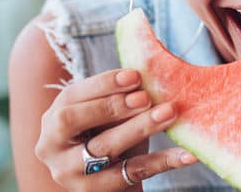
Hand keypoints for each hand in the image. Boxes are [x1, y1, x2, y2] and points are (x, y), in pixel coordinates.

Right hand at [34, 69, 197, 190]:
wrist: (113, 184)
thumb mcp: (109, 115)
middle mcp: (52, 146)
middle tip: (147, 97)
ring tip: (169, 112)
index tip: (135, 76)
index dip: (102, 84)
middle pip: (74, 121)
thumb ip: (121, 93)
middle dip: (111, 105)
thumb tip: (151, 61)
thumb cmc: (111, 136)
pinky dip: (163, 161)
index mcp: (54, 118)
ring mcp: (69, 172)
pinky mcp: (93, 191)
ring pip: (103, 148)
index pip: (71, 96)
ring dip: (139, 128)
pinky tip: (188, 154)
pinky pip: (132, 173)